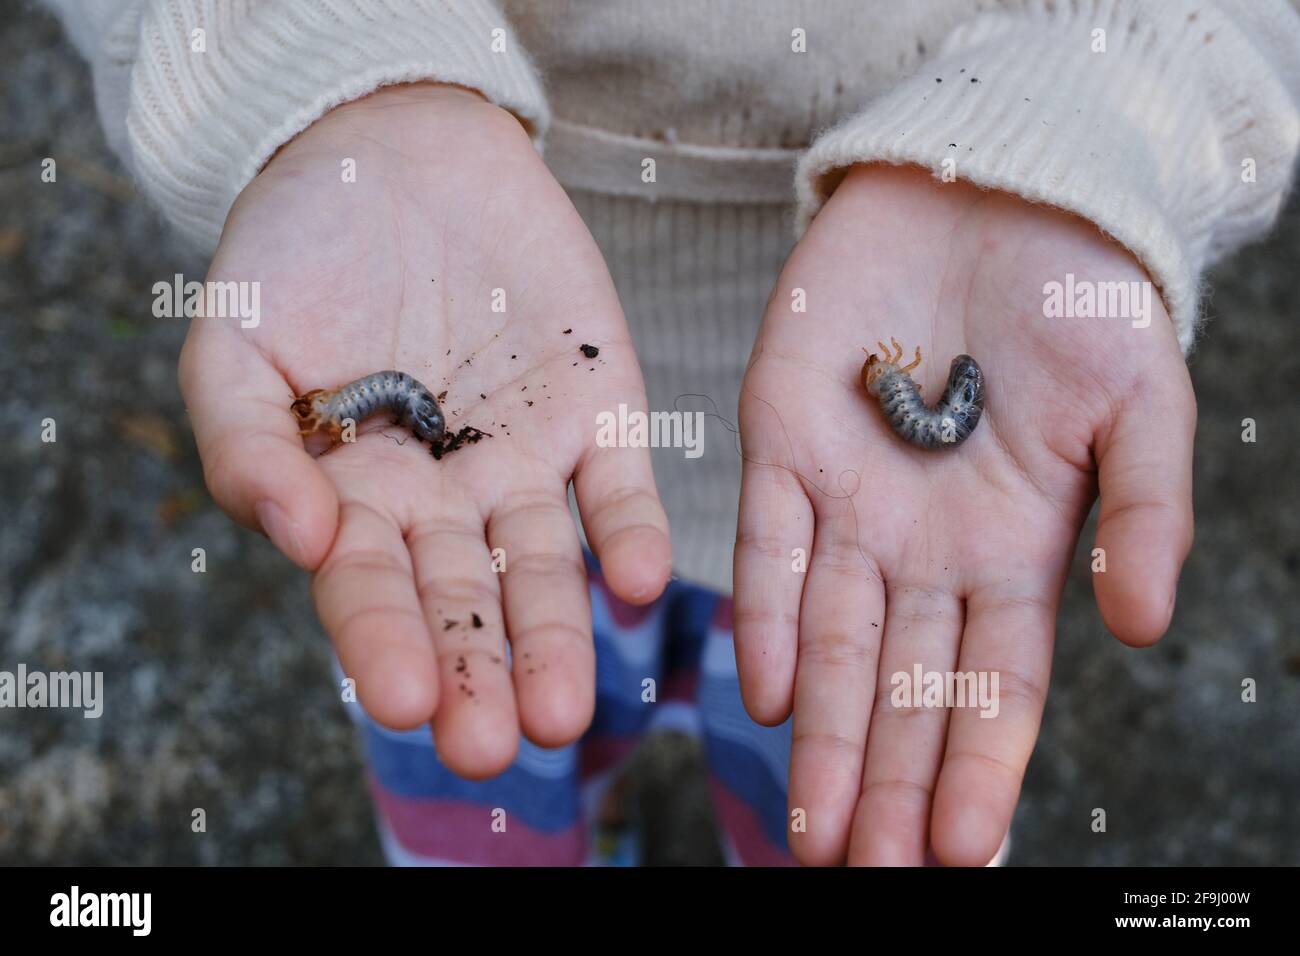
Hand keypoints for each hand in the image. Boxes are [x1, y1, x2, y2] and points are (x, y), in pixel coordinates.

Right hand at [179, 83, 669, 776]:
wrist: (391, 149)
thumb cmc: (296, 253)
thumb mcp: (236, 341)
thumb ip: (247, 445)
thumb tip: (299, 536)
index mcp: (358, 498)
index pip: (373, 589)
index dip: (386, 643)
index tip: (409, 701)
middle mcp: (449, 497)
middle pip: (467, 598)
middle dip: (479, 669)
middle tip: (492, 744)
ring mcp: (529, 456)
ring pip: (548, 563)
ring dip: (557, 633)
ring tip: (562, 710)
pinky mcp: (600, 406)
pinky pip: (620, 481)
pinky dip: (629, 529)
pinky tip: (634, 580)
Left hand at [734, 164, 1193, 864]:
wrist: (989, 193)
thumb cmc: (1079, 298)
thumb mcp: (1143, 402)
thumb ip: (1146, 512)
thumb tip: (1144, 626)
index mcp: (1012, 550)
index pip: (993, 687)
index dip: (977, 770)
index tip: (960, 853)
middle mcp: (923, 547)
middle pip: (902, 688)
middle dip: (886, 782)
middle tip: (859, 869)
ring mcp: (849, 502)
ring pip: (832, 641)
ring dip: (823, 734)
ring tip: (812, 826)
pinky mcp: (783, 444)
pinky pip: (769, 548)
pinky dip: (768, 618)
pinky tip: (769, 693)